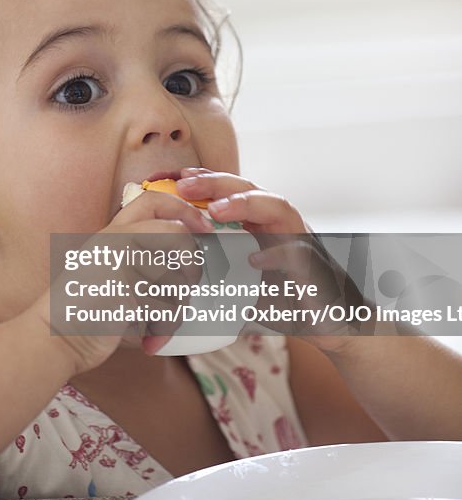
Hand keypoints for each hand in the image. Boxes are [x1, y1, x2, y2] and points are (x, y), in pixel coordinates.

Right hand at [49, 189, 214, 373]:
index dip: (185, 210)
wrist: (54, 337)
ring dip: (175, 309)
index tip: (202, 228)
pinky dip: (164, 329)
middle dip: (192, 267)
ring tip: (156, 324)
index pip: (154, 200)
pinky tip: (149, 339)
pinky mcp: (125, 288)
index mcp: (113, 233)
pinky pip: (167, 306)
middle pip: (179, 236)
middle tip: (183, 291)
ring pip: (178, 278)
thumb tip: (194, 263)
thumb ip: (143, 260)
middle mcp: (117, 240)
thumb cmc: (87, 311)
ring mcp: (120, 262)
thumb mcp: (110, 271)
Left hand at [175, 168, 370, 351]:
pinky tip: (255, 261)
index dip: (197, 180)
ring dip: (246, 204)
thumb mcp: (241, 285)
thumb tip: (166, 279)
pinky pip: (299, 253)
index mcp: (259, 224)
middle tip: (183, 185)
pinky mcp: (317, 267)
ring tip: (216, 210)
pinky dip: (277, 255)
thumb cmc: (285, 301)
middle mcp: (280, 224)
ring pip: (277, 206)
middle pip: (248, 188)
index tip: (164, 176)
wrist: (334, 324)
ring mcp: (301, 240)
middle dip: (215, 182)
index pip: (227, 192)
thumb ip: (213, 275)